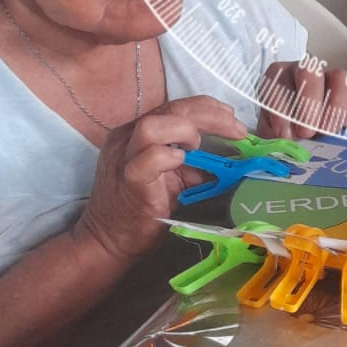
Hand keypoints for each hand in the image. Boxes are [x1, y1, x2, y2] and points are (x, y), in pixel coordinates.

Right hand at [75, 96, 247, 264]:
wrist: (110, 240)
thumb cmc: (141, 209)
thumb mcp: (172, 178)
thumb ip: (193, 162)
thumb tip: (229, 157)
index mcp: (137, 133)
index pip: (175, 106)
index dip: (207, 107)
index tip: (231, 117)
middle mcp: (127, 138)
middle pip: (171, 109)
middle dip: (210, 115)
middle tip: (236, 131)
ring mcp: (124, 157)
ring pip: (152, 126)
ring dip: (185, 130)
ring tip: (199, 147)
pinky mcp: (128, 180)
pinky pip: (148, 158)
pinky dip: (170, 156)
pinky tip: (183, 162)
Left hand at [257, 59, 346, 139]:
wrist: (302, 132)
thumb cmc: (286, 130)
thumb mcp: (273, 134)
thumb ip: (274, 139)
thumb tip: (283, 145)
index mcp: (278, 78)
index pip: (278, 83)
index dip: (280, 110)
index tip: (284, 134)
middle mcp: (305, 71)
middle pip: (310, 71)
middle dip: (309, 103)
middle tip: (308, 132)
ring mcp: (331, 77)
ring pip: (340, 78)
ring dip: (336, 106)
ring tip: (329, 131)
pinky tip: (346, 125)